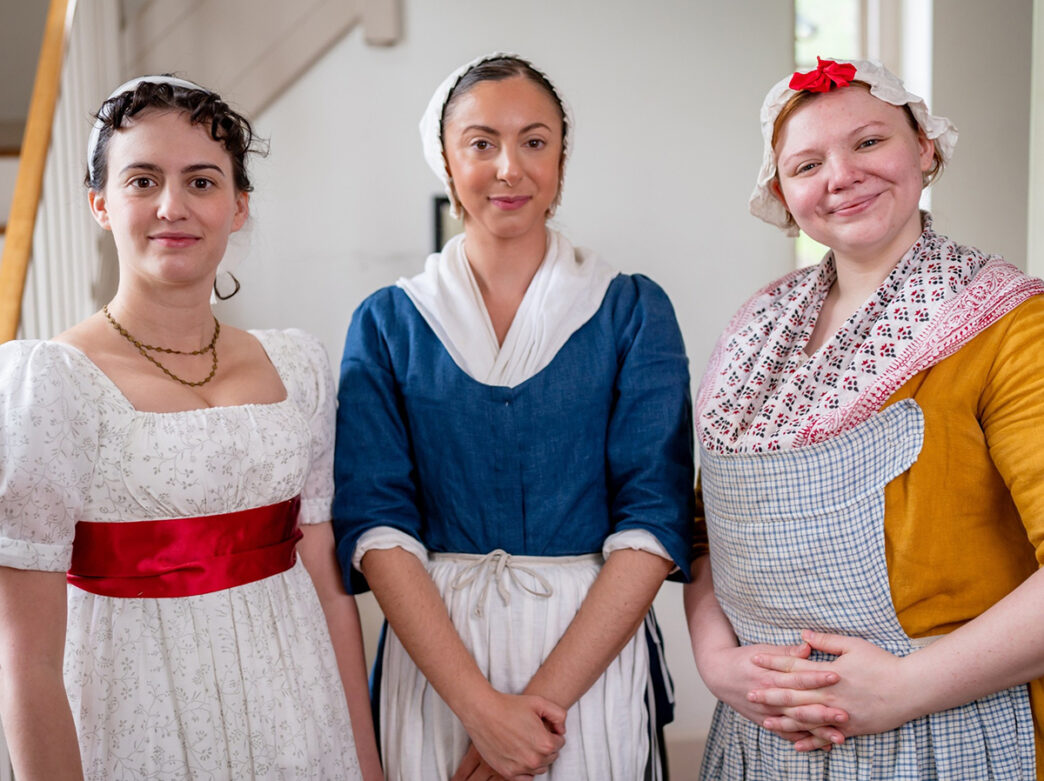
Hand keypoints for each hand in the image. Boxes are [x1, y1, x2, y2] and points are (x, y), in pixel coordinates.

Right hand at [457, 690, 564, 780]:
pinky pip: (525, 778)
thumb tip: (561, 731)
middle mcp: (534, 759)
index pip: (559, 743)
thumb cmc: (510, 705)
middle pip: (551, 757)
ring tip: (526, 743)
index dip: (553, 733)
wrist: (483, 711)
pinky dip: (526, 770)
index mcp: (545, 743)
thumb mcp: (540, 702)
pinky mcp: (507, 772)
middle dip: (546, 746)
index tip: (543, 727)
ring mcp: (520, 768)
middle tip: (533, 734)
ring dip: (537, 758)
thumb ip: (559, 715)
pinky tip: (521, 756)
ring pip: (539, 768)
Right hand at [701, 639, 847, 748]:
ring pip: (795, 724)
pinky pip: (786, 734)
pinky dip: (804, 740)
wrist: (719, 674)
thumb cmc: (744, 659)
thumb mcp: (762, 650)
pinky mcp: (765, 721)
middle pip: (798, 705)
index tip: (836, 676)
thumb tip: (808, 647)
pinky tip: (822, 745)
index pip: (796, 677)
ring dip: (817, 731)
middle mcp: (768, 696)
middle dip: (822, 711)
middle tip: (844, 714)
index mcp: (769, 675)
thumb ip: (787, 652)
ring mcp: (767, 712)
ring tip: (839, 736)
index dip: (816, 677)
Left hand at [749, 630, 915, 748]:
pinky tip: (796, 745)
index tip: (755, 660)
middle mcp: (830, 696)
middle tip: (749, 693)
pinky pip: (826, 737)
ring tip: (765, 722)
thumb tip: (802, 635)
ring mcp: (839, 714)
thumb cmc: (882, 663)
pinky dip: (811, 741)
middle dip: (770, 694)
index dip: (773, 663)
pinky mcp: (851, 728)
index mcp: (828, 674)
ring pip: (806, 720)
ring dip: (784, 721)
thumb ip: (825, 641)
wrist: (910, 689)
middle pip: (793, 696)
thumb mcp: (853, 645)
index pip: (793, 667)